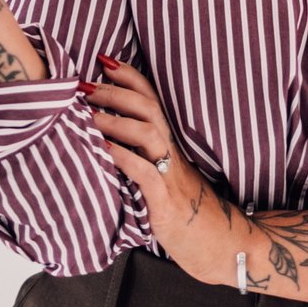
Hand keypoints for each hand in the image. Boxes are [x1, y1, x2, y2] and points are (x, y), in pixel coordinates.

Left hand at [84, 58, 253, 287]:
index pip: (152, 99)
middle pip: (148, 108)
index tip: (102, 59)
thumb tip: (107, 143)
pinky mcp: (166, 203)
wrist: (223, 247)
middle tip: (85, 84)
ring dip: (114, 119)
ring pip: (147, 133)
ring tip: (87, 114)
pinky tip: (102, 150)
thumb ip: (143, 160)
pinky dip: (122, 158)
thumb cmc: (188, 216)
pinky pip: (145, 173)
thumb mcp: (165, 181)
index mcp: (172, 146)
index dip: (129, 76)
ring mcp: (171, 177)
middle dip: (115, 91)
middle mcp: (173, 153)